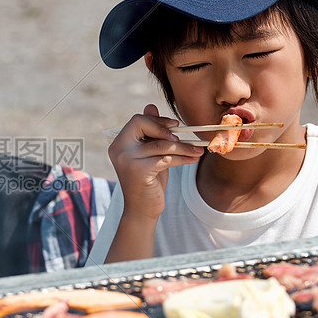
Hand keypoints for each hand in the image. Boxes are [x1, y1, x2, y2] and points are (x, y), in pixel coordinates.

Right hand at [108, 104, 203, 219]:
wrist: (142, 211)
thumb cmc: (148, 181)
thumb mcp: (150, 154)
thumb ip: (150, 133)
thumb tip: (150, 106)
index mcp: (119, 143)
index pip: (137, 120)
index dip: (157, 121)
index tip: (175, 126)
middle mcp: (118, 149)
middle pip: (143, 124)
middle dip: (166, 129)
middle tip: (183, 137)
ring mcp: (127, 160)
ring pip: (162, 144)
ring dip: (184, 146)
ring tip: (198, 150)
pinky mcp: (139, 171)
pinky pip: (167, 158)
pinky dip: (183, 158)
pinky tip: (193, 159)